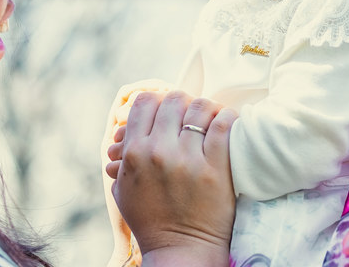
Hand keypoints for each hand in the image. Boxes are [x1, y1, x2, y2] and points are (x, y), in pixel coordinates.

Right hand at [108, 91, 236, 266]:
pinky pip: (224, 124)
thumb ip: (122, 157)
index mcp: (135, 153)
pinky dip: (226, 116)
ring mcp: (188, 159)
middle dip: (182, 103)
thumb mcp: (124, 189)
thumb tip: (122, 132)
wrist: (180, 250)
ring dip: (206, 108)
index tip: (167, 111)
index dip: (157, 101)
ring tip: (209, 117)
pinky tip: (225, 122)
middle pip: (174, 99)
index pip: (145, 101)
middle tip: (189, 114)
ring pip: (200, 107)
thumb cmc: (151, 220)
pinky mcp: (216, 169)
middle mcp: (159, 151)